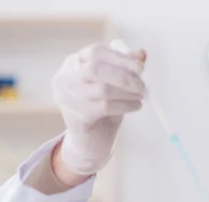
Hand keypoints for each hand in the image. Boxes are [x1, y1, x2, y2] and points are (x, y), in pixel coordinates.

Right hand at [51, 42, 146, 176]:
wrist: (91, 142)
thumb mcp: (115, 84)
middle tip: (142, 84)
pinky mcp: (76, 117)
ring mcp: (67, 99)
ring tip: (141, 96)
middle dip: (124, 75)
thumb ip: (126, 67)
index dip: (121, 57)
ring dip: (127, 92)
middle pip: (95, 68)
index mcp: (73, 64)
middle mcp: (65, 79)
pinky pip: (105, 107)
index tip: (141, 66)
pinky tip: (135, 106)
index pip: (96, 52)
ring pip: (102, 89)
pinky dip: (125, 105)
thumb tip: (141, 54)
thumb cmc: (102, 109)